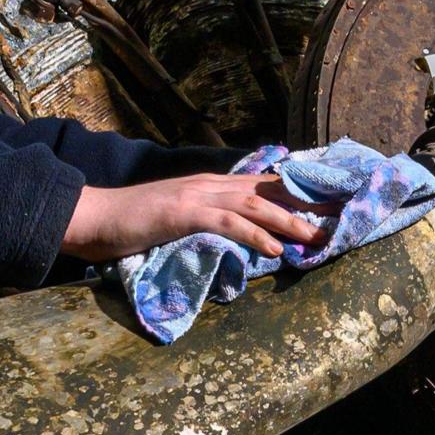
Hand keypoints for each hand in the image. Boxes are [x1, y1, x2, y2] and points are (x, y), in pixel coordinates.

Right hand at [62, 172, 333, 264]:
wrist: (95, 217)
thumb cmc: (134, 224)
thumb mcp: (179, 221)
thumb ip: (208, 223)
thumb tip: (238, 237)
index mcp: (211, 186)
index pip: (264, 186)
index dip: (299, 195)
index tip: (329, 206)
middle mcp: (211, 184)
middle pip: (270, 191)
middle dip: (307, 205)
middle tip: (340, 220)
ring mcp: (198, 196)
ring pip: (256, 205)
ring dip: (290, 222)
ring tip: (317, 238)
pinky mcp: (184, 213)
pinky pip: (227, 222)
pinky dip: (255, 235)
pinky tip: (274, 250)